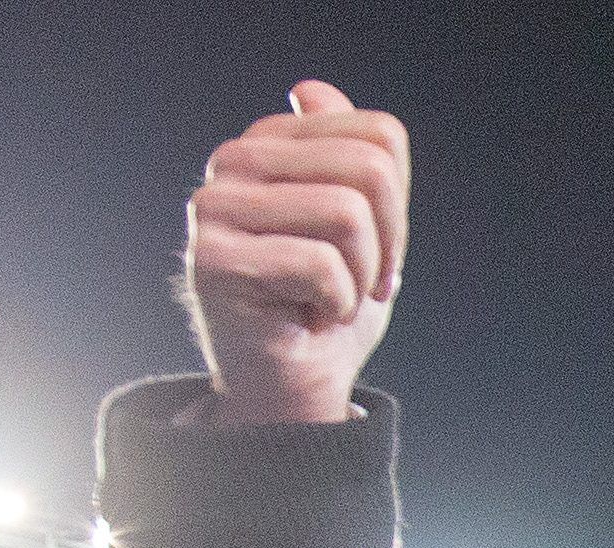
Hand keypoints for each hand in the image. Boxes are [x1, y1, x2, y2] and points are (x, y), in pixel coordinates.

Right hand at [181, 80, 410, 423]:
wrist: (294, 390)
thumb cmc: (325, 312)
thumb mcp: (358, 232)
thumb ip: (350, 162)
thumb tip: (310, 91)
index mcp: (274, 143)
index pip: (379, 137)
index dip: (400, 209)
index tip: (381, 257)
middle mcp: (236, 161)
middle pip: (369, 170)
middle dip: (388, 245)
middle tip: (362, 286)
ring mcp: (216, 206)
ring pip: (347, 215)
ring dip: (360, 279)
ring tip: (331, 301)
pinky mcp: (212, 258)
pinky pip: (319, 266)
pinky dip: (335, 306)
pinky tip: (306, 319)